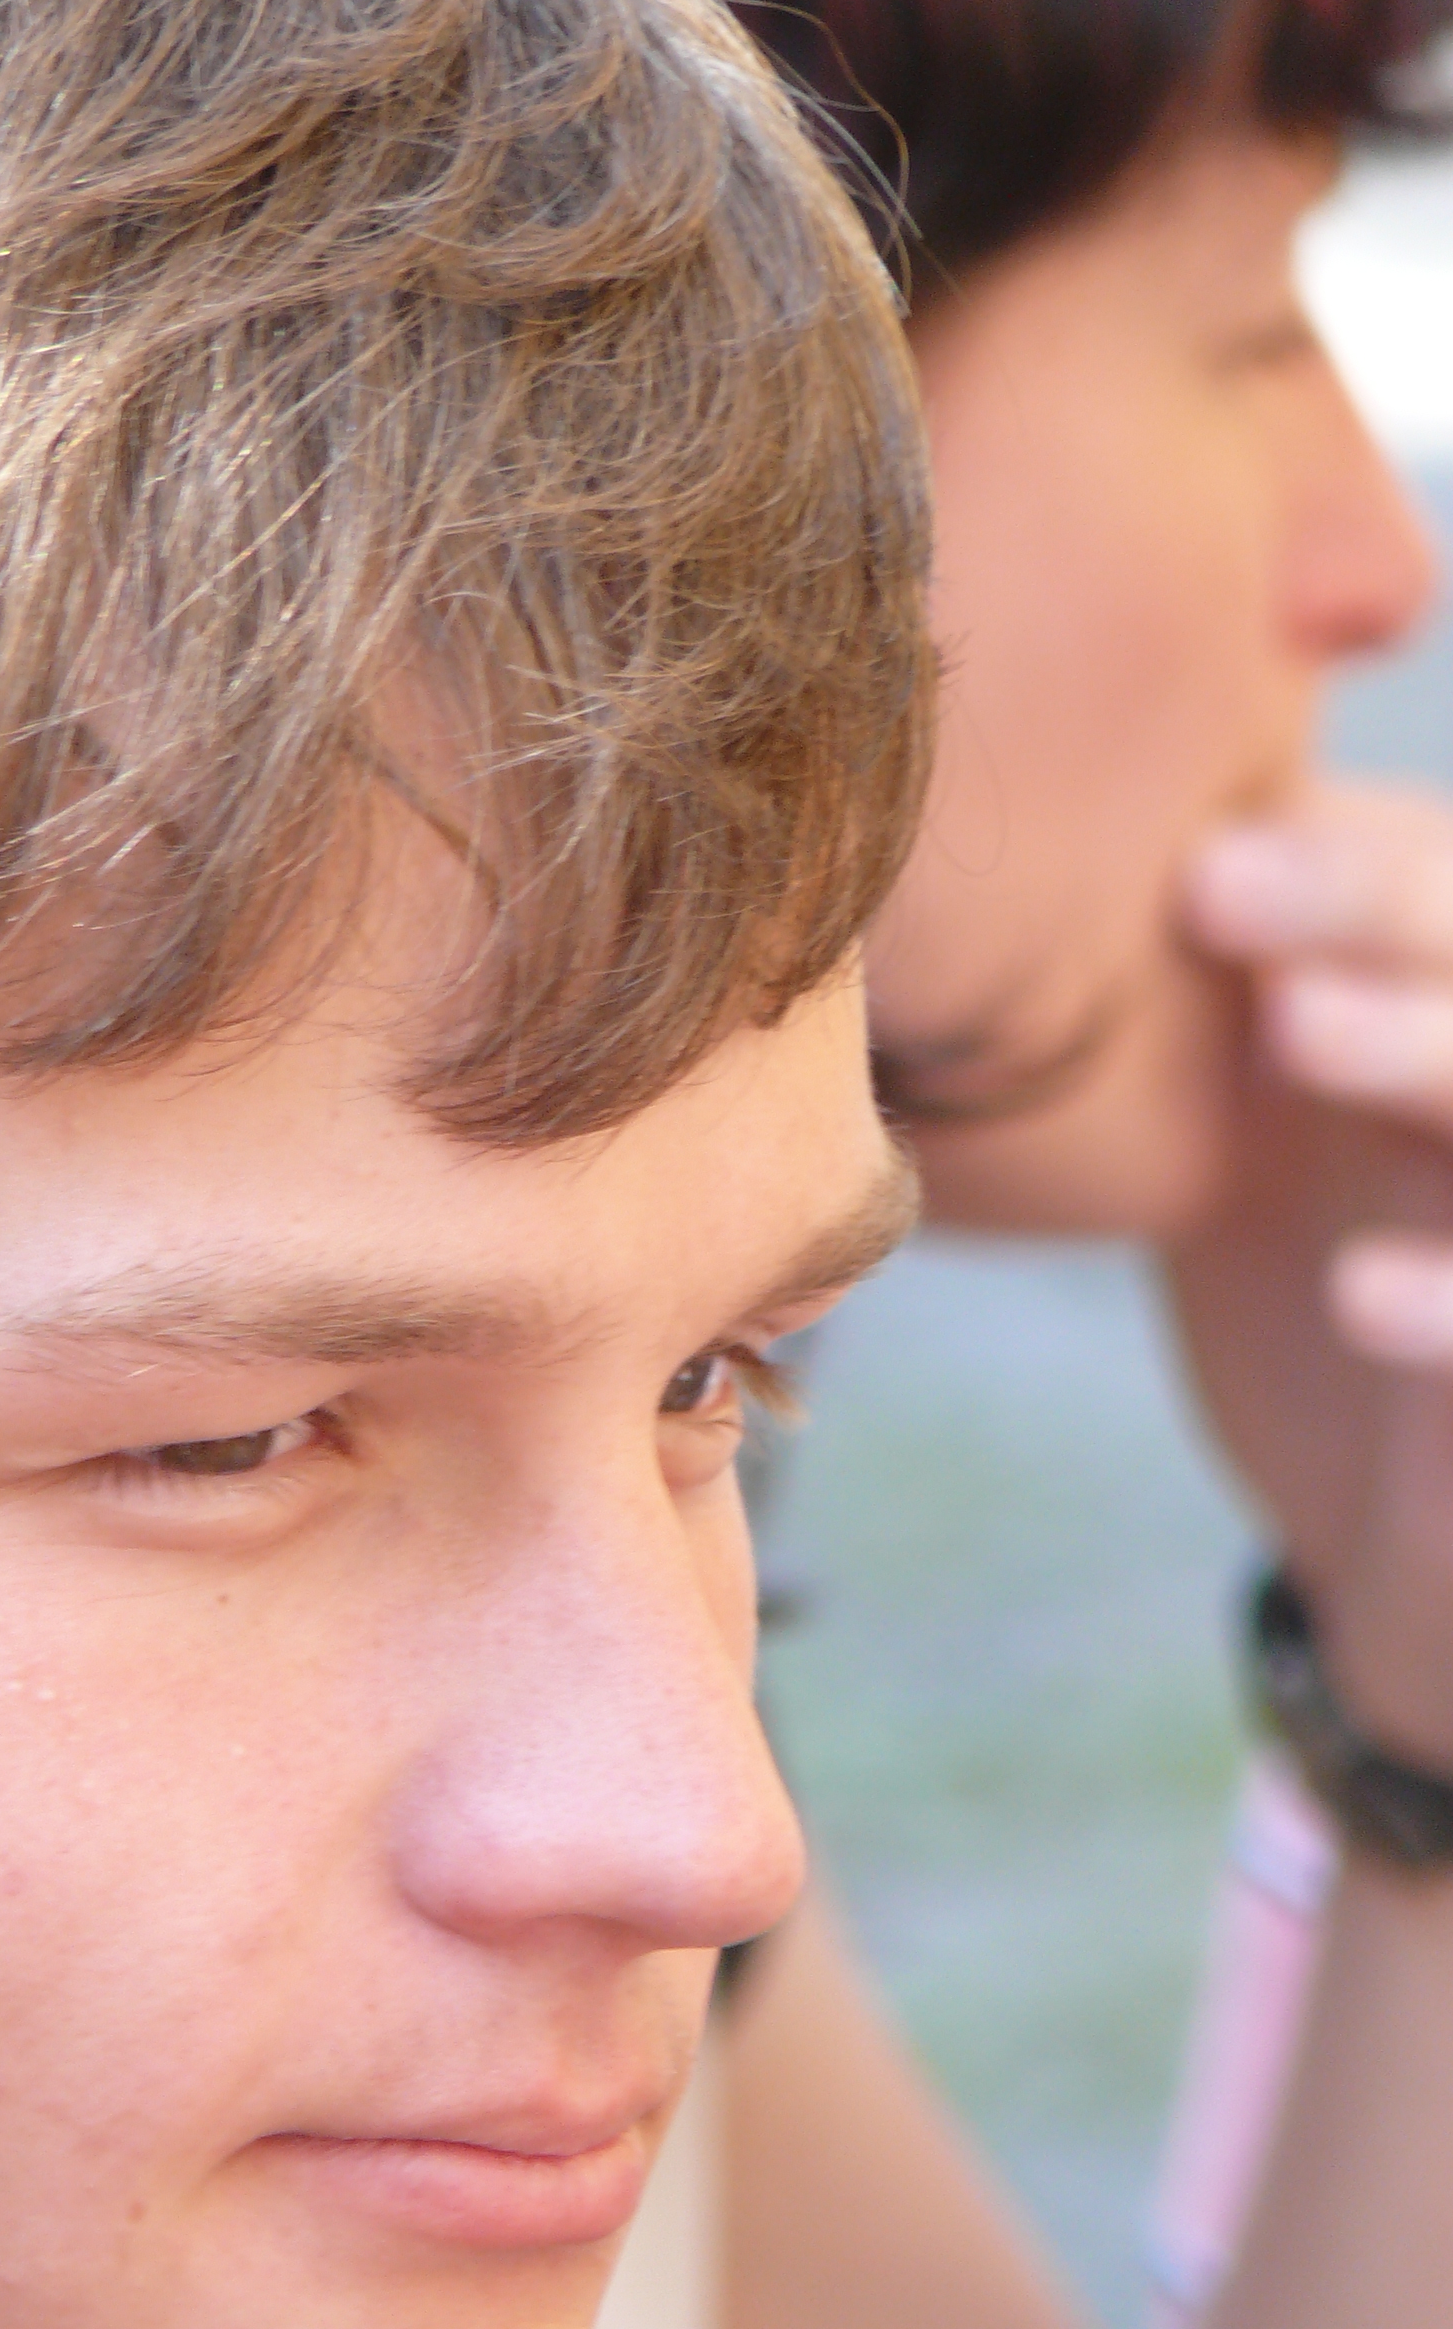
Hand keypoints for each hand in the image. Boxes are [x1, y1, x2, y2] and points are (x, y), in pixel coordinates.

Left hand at [1169, 778, 1452, 1767]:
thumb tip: (928, 859)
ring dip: (1419, 1050)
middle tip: (1217, 883)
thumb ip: (1164, 986)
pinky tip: (1361, 1298)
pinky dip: (1448, 1303)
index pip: (1413, 860)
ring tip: (1294, 1029)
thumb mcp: (1235, 1107)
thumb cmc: (1298, 1247)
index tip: (1181, 823)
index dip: (1325, 835)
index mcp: (1431, 980)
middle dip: (1359, 901)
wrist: (1395, 1504)